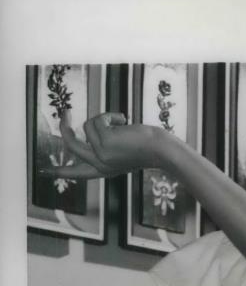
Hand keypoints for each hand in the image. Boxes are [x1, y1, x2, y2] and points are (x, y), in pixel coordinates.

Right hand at [41, 109, 168, 179]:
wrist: (160, 150)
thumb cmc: (147, 148)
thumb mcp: (123, 151)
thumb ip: (106, 147)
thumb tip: (90, 130)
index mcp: (104, 170)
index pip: (78, 173)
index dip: (61, 171)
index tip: (44, 172)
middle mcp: (100, 165)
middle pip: (71, 146)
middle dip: (64, 127)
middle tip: (65, 113)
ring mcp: (101, 155)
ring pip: (86, 126)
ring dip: (103, 118)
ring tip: (121, 123)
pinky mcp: (104, 143)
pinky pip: (98, 119)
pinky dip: (111, 116)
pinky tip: (125, 122)